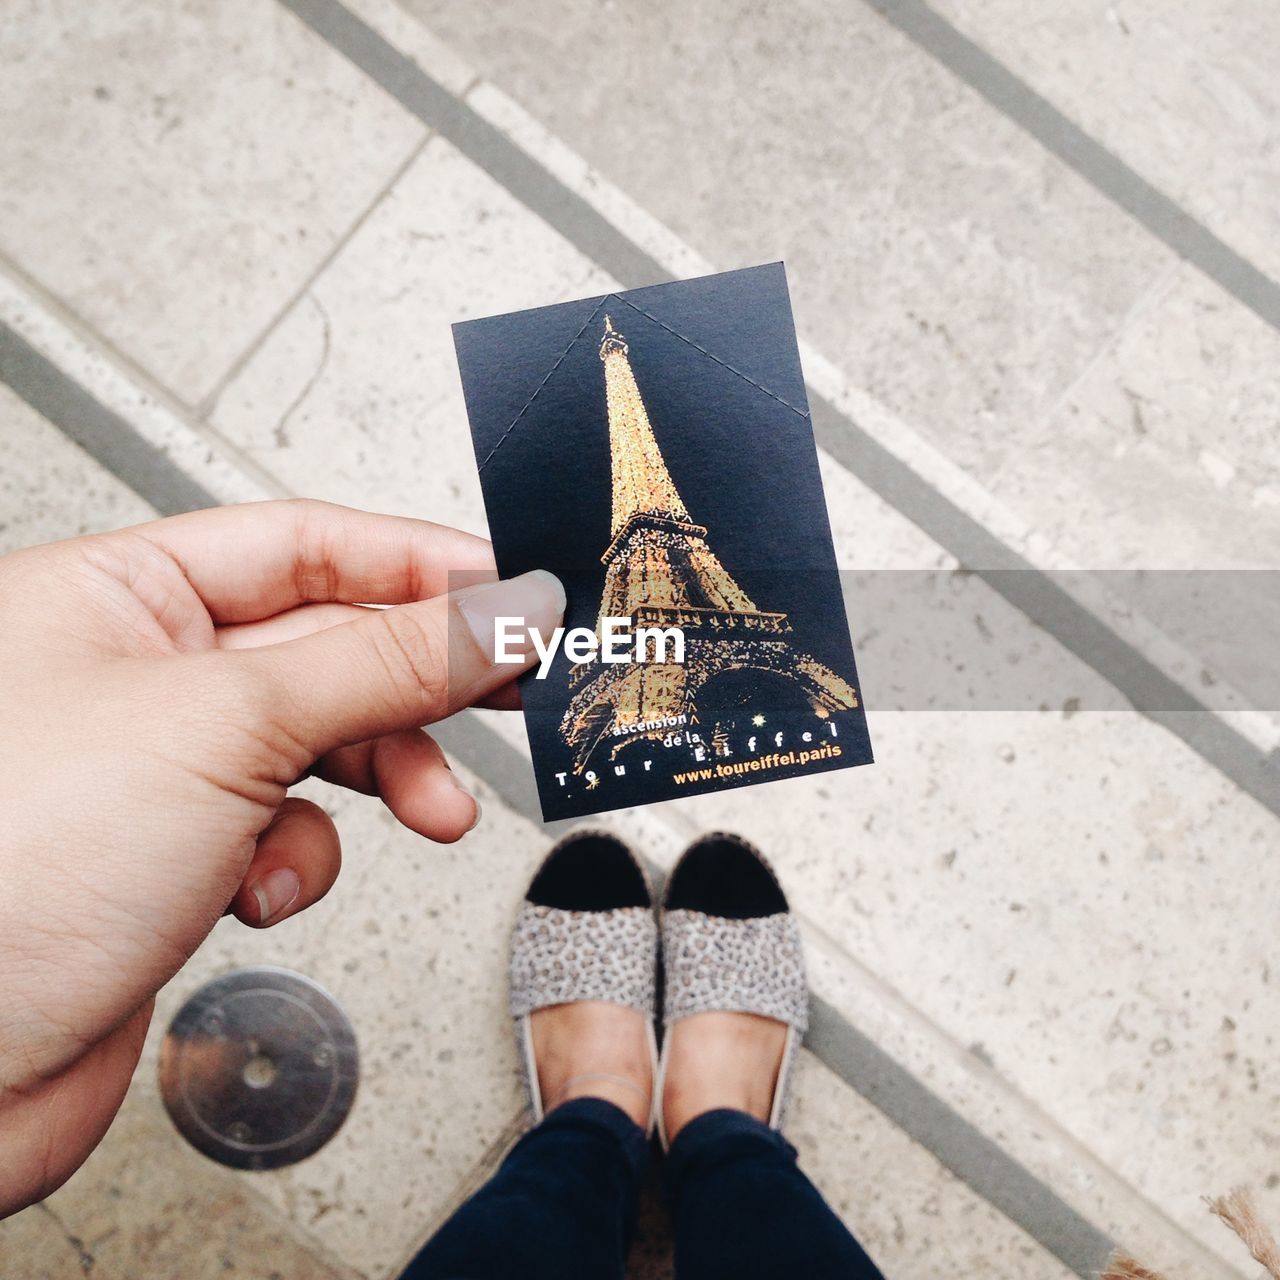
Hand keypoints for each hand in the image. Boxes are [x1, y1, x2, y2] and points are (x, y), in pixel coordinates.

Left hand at [0, 499, 563, 1214]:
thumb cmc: (0, 876)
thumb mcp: (229, 722)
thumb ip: (383, 660)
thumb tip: (498, 615)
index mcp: (115, 595)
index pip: (303, 545)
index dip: (418, 565)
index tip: (510, 594)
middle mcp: (136, 673)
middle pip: (327, 645)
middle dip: (419, 681)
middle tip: (511, 690)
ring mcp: (161, 769)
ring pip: (321, 743)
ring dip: (383, 778)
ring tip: (433, 811)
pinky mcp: (179, 857)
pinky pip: (288, 829)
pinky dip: (298, 861)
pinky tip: (263, 888)